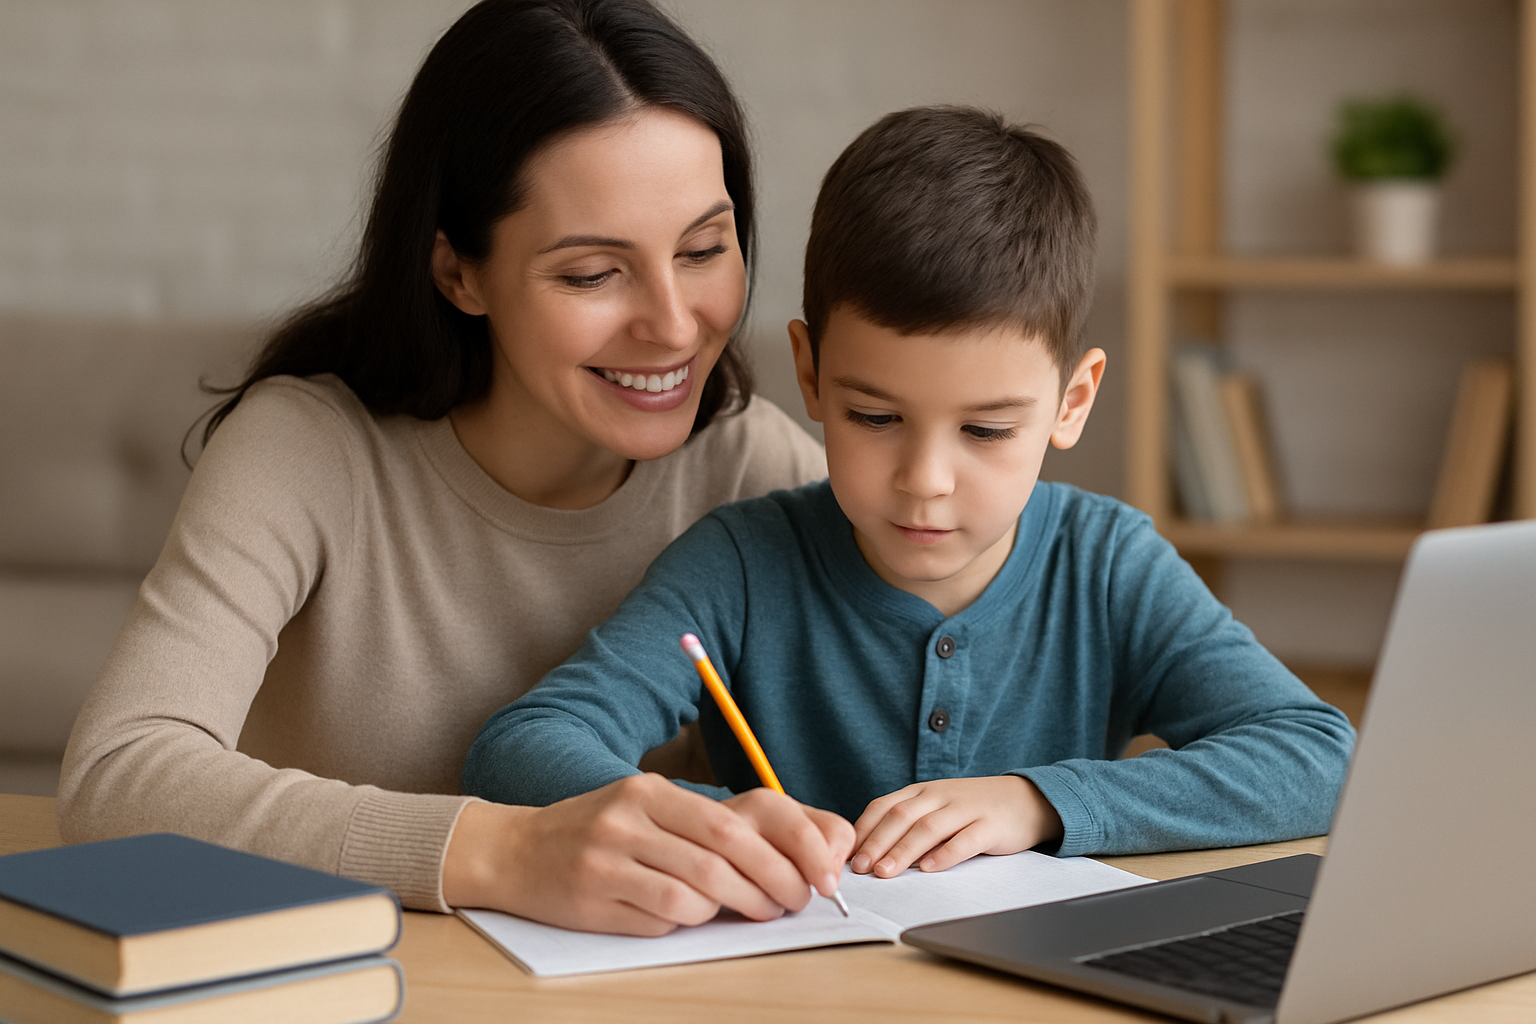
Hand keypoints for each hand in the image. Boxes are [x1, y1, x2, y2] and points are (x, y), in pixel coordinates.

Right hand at [443, 774, 850, 935]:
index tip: (814, 873)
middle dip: (771, 883)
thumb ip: (705, 826)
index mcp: (651, 791)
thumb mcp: (648, 808)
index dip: (784, 848)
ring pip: (695, 892)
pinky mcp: (596, 898)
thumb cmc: (600, 832)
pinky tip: (688, 915)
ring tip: (750, 910)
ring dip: (734, 907)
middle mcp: (630, 818)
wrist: (516, 851)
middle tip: (793, 901)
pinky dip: (687, 921)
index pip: (734, 820)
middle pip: (721, 856)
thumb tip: (787, 854)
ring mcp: (610, 859)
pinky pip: (662, 917)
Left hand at [849, 776, 1062, 877]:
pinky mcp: (990, 826)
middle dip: (877, 842)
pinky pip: (965, 840)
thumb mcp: (937, 807)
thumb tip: (869, 852)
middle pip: (901, 816)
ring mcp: (966, 809)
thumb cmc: (972, 809)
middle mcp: (940, 796)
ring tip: (886, 872)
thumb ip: (908, 823)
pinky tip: (930, 869)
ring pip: (928, 828)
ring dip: (904, 850)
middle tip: (861, 868)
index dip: (864, 829)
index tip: (847, 854)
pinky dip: (945, 854)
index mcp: (922, 791)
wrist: (1026, 799)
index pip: (884, 806)